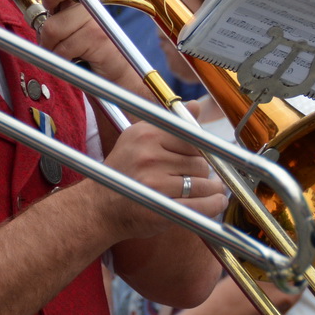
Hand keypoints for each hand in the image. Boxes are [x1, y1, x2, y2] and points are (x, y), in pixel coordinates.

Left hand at [22, 0, 153, 100]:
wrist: (116, 79)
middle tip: (54, 24)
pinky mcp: (98, 37)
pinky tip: (76, 59)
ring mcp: (95, 18)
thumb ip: (41, 0)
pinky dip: (61, 57)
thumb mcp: (59, 23)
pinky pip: (61, 46)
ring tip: (67, 51)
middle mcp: (90, 1)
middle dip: (47, 6)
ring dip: (52, 45)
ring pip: (52, 26)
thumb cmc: (87, 52)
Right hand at [98, 121, 226, 240]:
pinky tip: (215, 201)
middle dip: (201, 172)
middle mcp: (149, 155)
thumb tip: (197, 105)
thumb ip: (169, 124)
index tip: (193, 160)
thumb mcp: (138, 140)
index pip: (192, 138)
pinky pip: (202, 204)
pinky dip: (214, 204)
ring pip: (204, 183)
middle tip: (190, 179)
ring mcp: (155, 182)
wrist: (98, 208)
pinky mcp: (162, 206)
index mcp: (145, 134)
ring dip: (210, 189)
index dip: (197, 152)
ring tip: (204, 191)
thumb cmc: (122, 174)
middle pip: (200, 162)